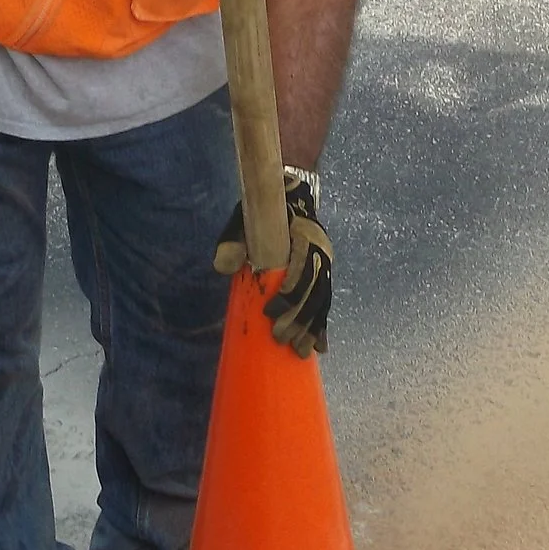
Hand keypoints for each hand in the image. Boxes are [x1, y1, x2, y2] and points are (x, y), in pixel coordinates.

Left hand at [213, 171, 332, 357]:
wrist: (295, 198)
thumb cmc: (266, 212)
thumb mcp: (244, 219)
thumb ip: (233, 241)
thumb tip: (223, 268)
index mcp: (304, 235)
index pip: (300, 267)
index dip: (288, 291)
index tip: (270, 311)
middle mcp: (321, 251)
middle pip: (313, 289)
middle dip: (298, 317)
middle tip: (279, 338)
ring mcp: (325, 265)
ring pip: (321, 300)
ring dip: (311, 327)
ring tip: (301, 351)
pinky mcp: (324, 276)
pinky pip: (325, 303)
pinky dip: (322, 326)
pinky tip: (319, 348)